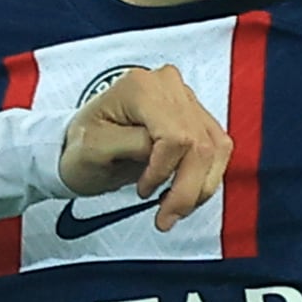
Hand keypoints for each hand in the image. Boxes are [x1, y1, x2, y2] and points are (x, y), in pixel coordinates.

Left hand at [59, 66, 230, 226]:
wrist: (85, 143)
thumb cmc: (83, 144)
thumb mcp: (94, 147)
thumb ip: (131, 145)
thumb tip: (163, 155)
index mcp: (141, 87)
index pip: (176, 136)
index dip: (164, 171)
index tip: (145, 191)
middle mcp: (167, 86)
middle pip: (200, 145)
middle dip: (187, 189)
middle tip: (167, 215)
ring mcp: (185, 99)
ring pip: (216, 149)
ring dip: (200, 187)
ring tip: (175, 206)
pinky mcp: (196, 115)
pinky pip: (218, 149)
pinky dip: (205, 177)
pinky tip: (185, 189)